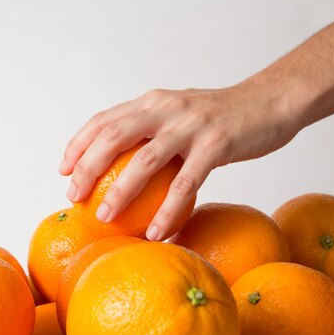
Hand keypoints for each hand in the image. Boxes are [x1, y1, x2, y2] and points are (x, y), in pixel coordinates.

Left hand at [59, 83, 300, 240]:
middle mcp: (165, 108)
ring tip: (104, 218)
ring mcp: (191, 125)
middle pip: (113, 136)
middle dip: (87, 168)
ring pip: (144, 161)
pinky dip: (168, 210)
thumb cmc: (220, 118)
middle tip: (73, 197)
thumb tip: (117, 167)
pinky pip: (187, 183)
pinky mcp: (217, 144)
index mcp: (151, 101)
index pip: (103, 119)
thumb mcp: (178, 114)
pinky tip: (157, 233)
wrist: (270, 102)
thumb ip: (149, 131)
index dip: (78, 144)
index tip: (62, 171)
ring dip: (120, 192)